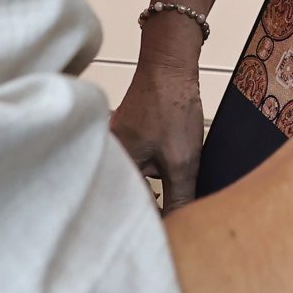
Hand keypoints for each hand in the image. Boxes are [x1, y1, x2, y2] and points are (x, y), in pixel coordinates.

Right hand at [112, 50, 207, 208]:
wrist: (170, 65)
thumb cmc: (171, 104)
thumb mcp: (181, 160)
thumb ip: (179, 197)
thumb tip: (179, 223)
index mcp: (116, 163)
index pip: (130, 205)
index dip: (152, 218)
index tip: (169, 227)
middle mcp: (110, 153)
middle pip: (130, 192)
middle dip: (153, 202)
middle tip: (174, 207)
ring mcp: (118, 143)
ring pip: (136, 177)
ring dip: (155, 184)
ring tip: (172, 186)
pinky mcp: (128, 135)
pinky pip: (139, 161)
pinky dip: (154, 168)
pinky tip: (169, 166)